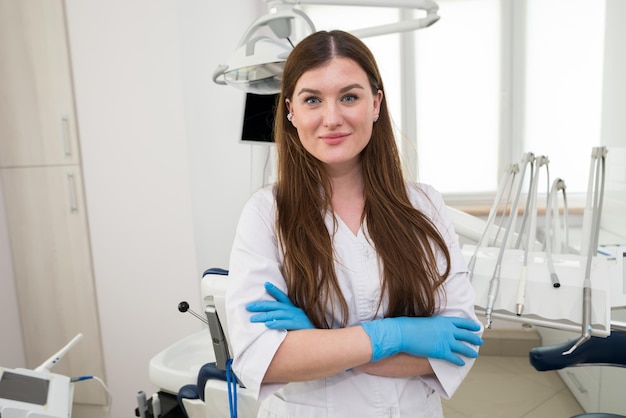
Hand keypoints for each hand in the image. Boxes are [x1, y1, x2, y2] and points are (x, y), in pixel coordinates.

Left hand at [246, 282, 313, 329]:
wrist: (317, 340)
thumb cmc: (303, 332)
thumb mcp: (295, 321)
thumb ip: (284, 318)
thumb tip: (268, 319)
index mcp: (293, 308)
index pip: (282, 297)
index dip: (274, 290)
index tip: (265, 284)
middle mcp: (294, 310)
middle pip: (275, 306)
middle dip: (261, 306)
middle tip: (249, 307)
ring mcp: (297, 317)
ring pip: (278, 314)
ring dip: (264, 316)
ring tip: (253, 318)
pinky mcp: (298, 325)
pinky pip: (285, 323)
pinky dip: (276, 323)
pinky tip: (267, 324)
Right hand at [361, 316, 482, 365]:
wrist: (404, 333)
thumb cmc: (411, 325)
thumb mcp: (427, 320)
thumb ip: (436, 324)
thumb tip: (438, 327)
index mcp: (444, 321)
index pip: (462, 322)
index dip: (471, 325)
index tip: (476, 327)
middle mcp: (448, 330)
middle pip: (466, 335)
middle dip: (474, 339)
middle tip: (479, 341)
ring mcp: (445, 341)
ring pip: (463, 347)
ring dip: (470, 351)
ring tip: (474, 354)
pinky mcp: (441, 352)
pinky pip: (453, 358)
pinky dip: (458, 361)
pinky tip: (461, 363)